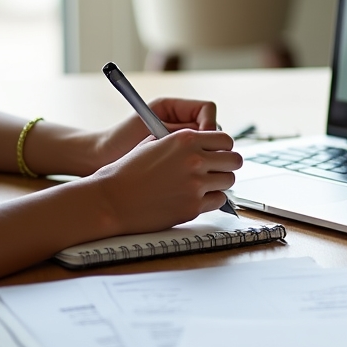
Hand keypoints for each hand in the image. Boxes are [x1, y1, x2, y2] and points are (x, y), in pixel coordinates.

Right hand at [88, 129, 241, 235]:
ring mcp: (195, 185)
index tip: (218, 153)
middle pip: (234, 160)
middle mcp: (194, 160)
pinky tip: (197, 197)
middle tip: (217, 169)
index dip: (223, 147)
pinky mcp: (193, 207)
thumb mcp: (155, 142)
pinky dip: (212, 199)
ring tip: (205, 184)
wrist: (111, 199)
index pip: (225, 139)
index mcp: (185, 139)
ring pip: (229, 181)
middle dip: (227, 164)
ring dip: (220, 182)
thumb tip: (204, 142)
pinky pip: (218, 200)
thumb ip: (182, 141)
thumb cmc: (128, 171)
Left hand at [93, 97, 218, 167]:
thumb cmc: (120, 140)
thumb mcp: (150, 127)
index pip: (208, 109)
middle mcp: (180, 123)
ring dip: (202, 159)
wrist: (101, 159)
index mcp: (174, 109)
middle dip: (208, 145)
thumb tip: (207, 133)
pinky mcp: (178, 160)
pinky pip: (198, 163)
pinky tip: (184, 179)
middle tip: (197, 158)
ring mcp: (181, 142)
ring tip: (187, 169)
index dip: (208, 125)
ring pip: (208, 149)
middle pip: (212, 130)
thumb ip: (178, 128)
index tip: (199, 140)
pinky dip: (195, 171)